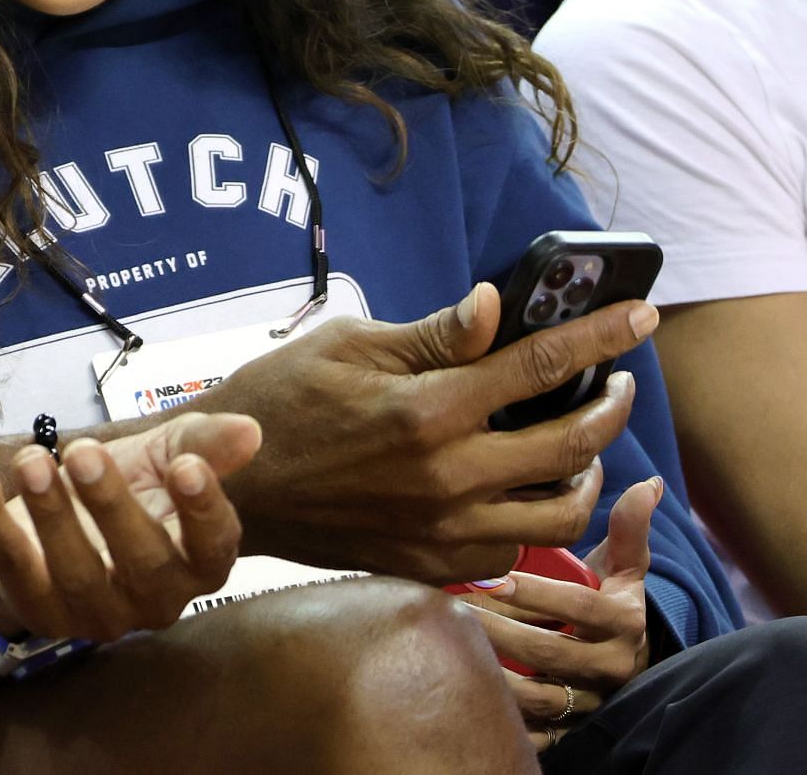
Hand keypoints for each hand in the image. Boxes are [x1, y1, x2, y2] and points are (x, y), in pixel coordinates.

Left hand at [0, 410, 260, 642]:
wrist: (61, 520)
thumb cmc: (130, 488)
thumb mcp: (166, 455)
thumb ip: (204, 443)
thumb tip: (249, 431)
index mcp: (197, 562)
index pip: (213, 548)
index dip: (203, 511)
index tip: (186, 466)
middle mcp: (153, 599)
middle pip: (141, 563)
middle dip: (111, 506)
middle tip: (84, 452)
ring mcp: (93, 613)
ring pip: (74, 571)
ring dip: (50, 512)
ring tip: (31, 459)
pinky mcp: (36, 607)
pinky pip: (10, 563)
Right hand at [199, 284, 651, 581]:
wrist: (231, 487)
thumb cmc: (279, 400)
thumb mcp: (346, 345)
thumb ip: (433, 335)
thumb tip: (494, 305)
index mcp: (425, 410)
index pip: (539, 367)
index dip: (599, 337)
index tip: (638, 317)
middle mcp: (447, 477)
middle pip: (572, 445)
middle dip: (610, 405)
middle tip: (615, 382)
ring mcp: (443, 530)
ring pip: (560, 512)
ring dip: (585, 472)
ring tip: (576, 442)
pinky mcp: (432, 564)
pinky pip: (514, 549)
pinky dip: (533, 517)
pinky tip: (517, 486)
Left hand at [464, 478, 659, 751]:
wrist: (629, 664)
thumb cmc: (613, 602)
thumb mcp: (626, 568)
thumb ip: (630, 528)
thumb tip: (649, 482)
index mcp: (624, 624)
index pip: (579, 609)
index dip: (537, 594)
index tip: (493, 578)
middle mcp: (612, 668)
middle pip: (549, 654)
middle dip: (498, 631)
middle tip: (450, 606)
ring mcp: (591, 702)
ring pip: (538, 697)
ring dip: (492, 673)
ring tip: (449, 643)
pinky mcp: (572, 729)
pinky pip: (537, 733)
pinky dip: (503, 718)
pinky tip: (466, 693)